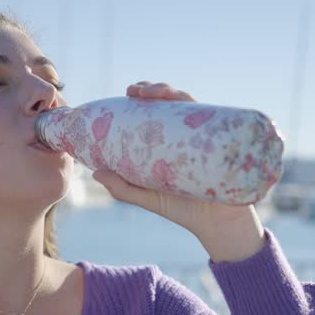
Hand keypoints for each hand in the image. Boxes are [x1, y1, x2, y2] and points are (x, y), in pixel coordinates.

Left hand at [91, 82, 264, 261]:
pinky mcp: (220, 142)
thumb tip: (95, 172)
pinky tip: (183, 101)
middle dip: (154, 89)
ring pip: (190, 104)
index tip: (128, 93)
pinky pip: (211, 118)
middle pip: (172, 102)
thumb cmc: (184, 211)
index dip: (143, 97)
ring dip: (172, 92)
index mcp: (170, 143)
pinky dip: (197, 106)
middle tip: (135, 91)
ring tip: (155, 92)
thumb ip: (123, 187)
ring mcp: (204, 137)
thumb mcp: (148, 197)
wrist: (217, 225)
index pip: (157, 111)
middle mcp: (188, 135)